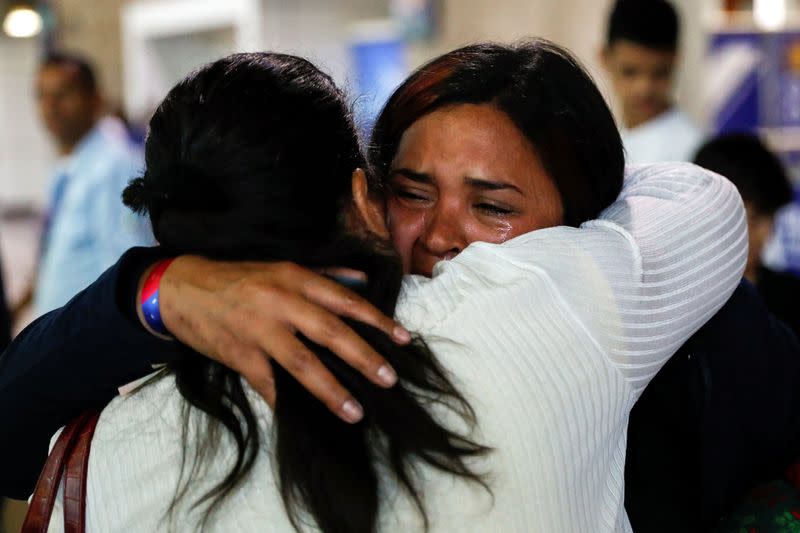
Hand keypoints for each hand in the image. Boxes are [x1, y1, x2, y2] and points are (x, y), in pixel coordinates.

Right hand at [148, 256, 409, 422]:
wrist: (183, 289)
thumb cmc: (239, 278)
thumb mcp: (282, 268)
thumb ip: (327, 274)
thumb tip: (364, 280)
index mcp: (295, 278)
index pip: (345, 300)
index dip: (376, 320)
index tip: (403, 339)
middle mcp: (280, 302)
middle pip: (330, 332)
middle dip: (363, 358)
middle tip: (389, 379)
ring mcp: (258, 330)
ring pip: (302, 363)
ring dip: (331, 390)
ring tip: (356, 411)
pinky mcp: (239, 353)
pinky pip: (267, 383)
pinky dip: (285, 402)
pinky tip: (304, 419)